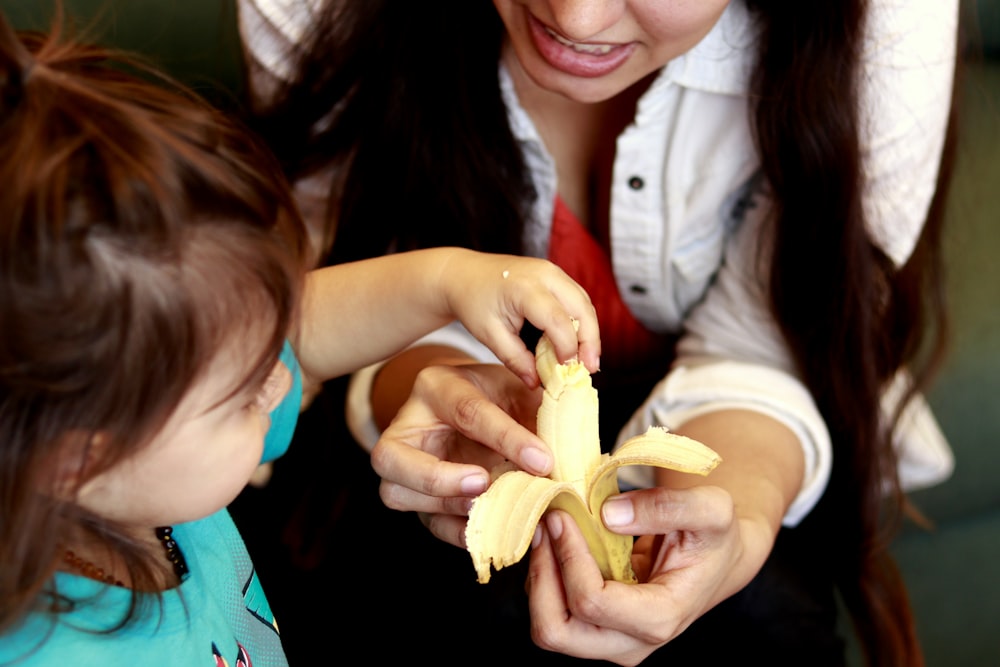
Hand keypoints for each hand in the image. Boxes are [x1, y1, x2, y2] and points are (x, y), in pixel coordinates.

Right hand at [371, 363, 544, 546]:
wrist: (476, 405)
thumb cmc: (499, 394)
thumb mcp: (519, 389)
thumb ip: (539, 409)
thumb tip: (571, 445)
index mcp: (437, 386)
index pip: (467, 411)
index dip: (506, 438)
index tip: (544, 461)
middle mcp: (407, 426)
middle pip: (391, 457)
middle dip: (436, 478)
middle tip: (484, 485)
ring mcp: (403, 466)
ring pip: (397, 494)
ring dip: (446, 508)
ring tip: (493, 513)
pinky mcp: (416, 497)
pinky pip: (426, 522)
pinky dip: (459, 533)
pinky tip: (494, 532)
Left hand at [440, 251, 599, 386]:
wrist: (463, 274)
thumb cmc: (473, 303)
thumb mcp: (489, 335)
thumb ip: (515, 360)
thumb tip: (538, 383)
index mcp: (524, 289)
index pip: (557, 320)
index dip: (567, 348)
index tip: (566, 371)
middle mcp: (544, 274)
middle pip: (581, 308)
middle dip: (590, 340)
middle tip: (590, 369)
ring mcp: (552, 271)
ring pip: (584, 302)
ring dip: (589, 332)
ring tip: (587, 361)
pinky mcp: (555, 275)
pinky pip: (577, 298)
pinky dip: (581, 321)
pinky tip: (577, 344)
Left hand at [526, 486, 752, 666]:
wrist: (714, 558)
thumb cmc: (713, 535)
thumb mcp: (710, 509)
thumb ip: (668, 506)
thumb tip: (609, 514)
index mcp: (661, 618)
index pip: (592, 602)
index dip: (569, 557)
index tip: (562, 515)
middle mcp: (631, 642)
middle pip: (557, 631)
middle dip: (542, 574)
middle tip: (546, 523)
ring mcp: (610, 641)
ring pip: (547, 627)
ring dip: (539, 576)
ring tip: (549, 529)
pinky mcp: (594, 629)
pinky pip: (550, 612)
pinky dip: (544, 576)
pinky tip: (557, 542)